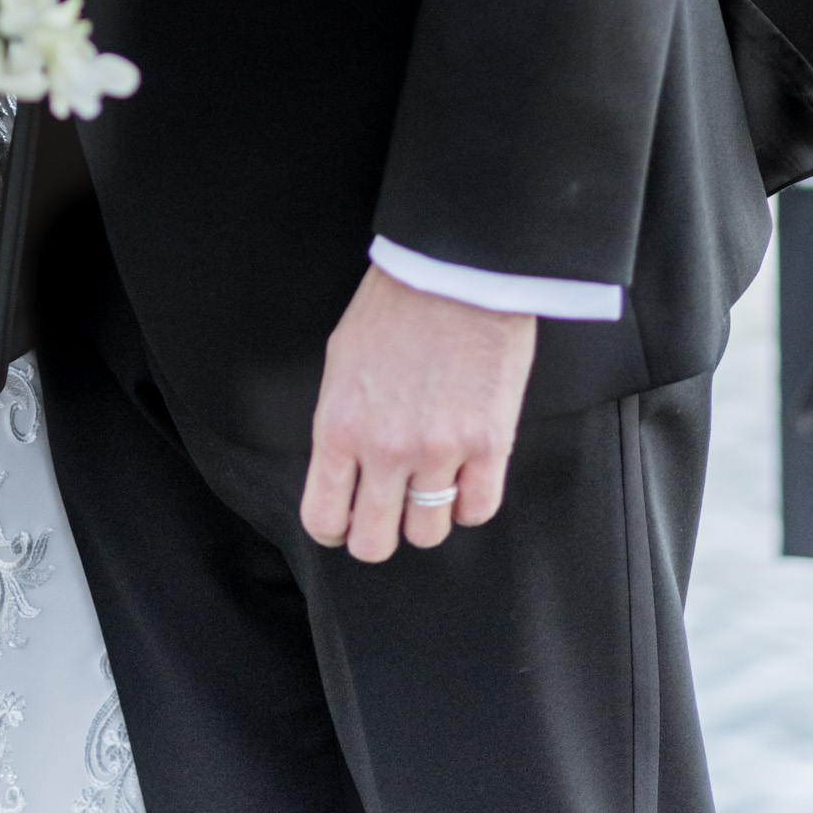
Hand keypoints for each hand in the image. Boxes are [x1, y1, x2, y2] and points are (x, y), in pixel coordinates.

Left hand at [300, 263, 536, 561]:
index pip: (323, 518)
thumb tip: (345, 469)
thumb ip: (340, 423)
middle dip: (376, 533)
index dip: (333, 528)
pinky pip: (478, 510)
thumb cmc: (394, 305)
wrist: (455, 269)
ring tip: (430, 482)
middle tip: (387, 510)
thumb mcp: (341, 361)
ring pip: (428, 533)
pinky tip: (464, 475)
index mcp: (339, 426)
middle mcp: (386, 449)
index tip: (344, 520)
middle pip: (374, 543)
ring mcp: (440, 450)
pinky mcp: (489, 445)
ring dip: (426, 515)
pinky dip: (469, 502)